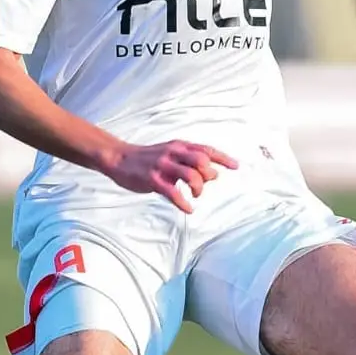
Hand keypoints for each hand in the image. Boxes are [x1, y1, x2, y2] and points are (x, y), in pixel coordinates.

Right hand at [101, 139, 237, 213]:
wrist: (120, 158)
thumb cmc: (148, 159)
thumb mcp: (171, 155)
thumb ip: (190, 163)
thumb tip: (213, 174)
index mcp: (180, 146)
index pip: (206, 150)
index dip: (223, 158)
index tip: (236, 166)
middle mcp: (173, 153)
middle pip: (202, 161)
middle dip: (208, 176)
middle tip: (202, 186)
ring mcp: (163, 166)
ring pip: (191, 175)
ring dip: (197, 188)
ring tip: (194, 196)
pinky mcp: (152, 179)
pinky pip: (173, 192)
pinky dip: (183, 202)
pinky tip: (187, 208)